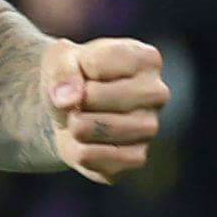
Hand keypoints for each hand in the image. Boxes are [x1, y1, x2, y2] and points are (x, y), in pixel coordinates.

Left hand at [43, 34, 165, 181]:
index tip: (82, 73)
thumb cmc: (73, 76)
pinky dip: (77, 150)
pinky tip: (87, 140)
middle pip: (95, 97)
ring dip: (74, 126)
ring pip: (92, 129)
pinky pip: (91, 157)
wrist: (72, 110)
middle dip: (75, 100)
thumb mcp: (60, 58)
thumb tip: (67, 100)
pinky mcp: (136, 158)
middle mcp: (157, 93)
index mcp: (147, 59)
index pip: (96, 64)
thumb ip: (61, 70)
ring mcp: (150, 128)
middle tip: (81, 101)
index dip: (73, 70)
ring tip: (83, 119)